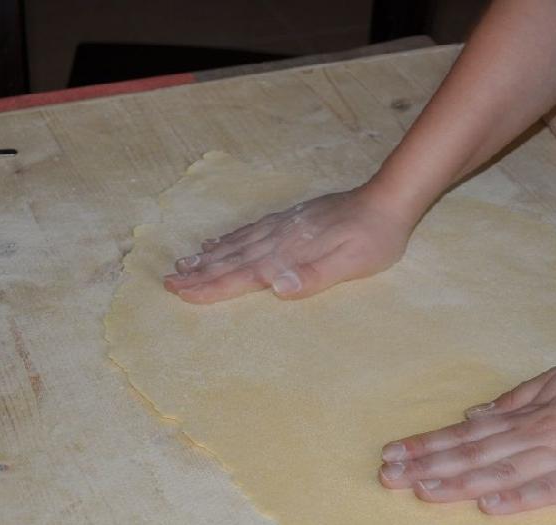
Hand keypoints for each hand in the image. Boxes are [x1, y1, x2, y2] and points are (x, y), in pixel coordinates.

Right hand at [163, 185, 414, 303]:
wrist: (386, 200)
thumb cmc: (375, 239)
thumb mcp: (353, 264)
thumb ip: (315, 276)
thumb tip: (277, 288)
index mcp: (291, 255)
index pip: (244, 275)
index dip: (213, 286)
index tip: (183, 293)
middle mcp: (281, 239)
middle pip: (232, 259)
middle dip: (199, 272)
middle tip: (168, 281)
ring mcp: (284, 226)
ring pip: (237, 243)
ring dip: (208, 255)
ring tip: (183, 263)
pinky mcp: (291, 218)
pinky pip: (251, 229)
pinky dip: (229, 237)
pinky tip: (218, 241)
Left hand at [378, 365, 555, 514]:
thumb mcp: (554, 381)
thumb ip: (513, 400)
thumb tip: (472, 415)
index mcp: (524, 415)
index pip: (465, 434)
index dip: (427, 445)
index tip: (392, 455)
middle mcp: (532, 435)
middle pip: (472, 453)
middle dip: (427, 465)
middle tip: (387, 477)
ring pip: (500, 472)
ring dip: (459, 483)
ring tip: (422, 492)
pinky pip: (547, 491)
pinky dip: (518, 499)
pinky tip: (491, 508)